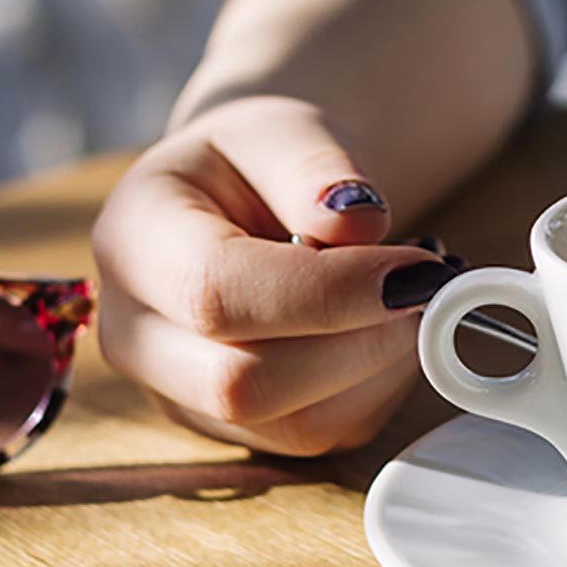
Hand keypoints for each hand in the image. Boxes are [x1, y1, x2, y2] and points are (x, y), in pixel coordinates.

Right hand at [89, 97, 464, 455]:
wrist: (244, 201)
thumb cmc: (257, 163)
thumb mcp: (283, 130)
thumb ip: (315, 169)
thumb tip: (359, 225)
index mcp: (134, 241)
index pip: (217, 292)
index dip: (329, 293)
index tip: (418, 269)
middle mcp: (134, 333)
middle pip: (244, 383)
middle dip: (361, 342)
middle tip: (432, 286)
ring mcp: (178, 394)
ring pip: (291, 425)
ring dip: (379, 368)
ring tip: (414, 298)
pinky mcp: (232, 431)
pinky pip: (320, 436)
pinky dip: (377, 388)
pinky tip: (389, 330)